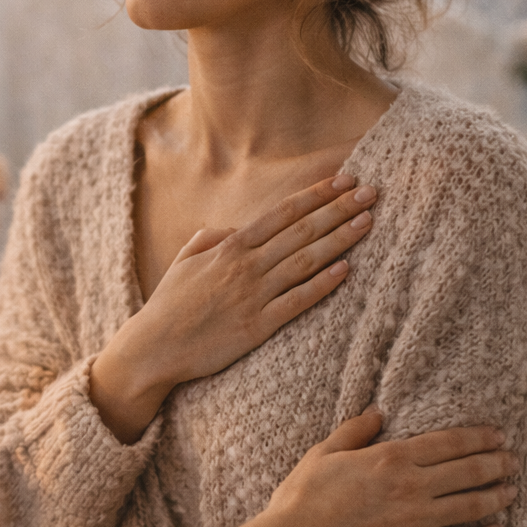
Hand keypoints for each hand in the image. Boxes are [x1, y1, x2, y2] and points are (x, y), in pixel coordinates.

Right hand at [91, 174, 377, 441]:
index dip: (316, 195)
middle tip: (371, 191)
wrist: (155, 346)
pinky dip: (323, 284)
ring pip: (306, 261)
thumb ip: (213, 238)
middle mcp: (246, 266)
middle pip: (302, 231)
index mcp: (231, 247)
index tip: (343, 179)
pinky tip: (347, 270)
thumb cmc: (170, 303)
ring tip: (368, 221)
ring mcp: (254, 295)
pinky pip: (298, 301)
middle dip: (338, 208)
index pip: (282, 213)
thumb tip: (238, 229)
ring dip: (340, 239)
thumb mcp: (186, 260)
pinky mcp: (259, 326)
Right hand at [192, 410, 516, 526]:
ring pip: (472, 506)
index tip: (498, 435)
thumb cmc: (303, 498)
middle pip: (469, 471)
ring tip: (512, 491)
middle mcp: (412, 486)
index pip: (448, 443)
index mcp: (390, 458)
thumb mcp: (323, 453)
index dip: (478, 438)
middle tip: (513, 460)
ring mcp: (418, 521)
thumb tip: (378, 412)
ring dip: (497, 496)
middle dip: (496, 463)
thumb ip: (354, 431)